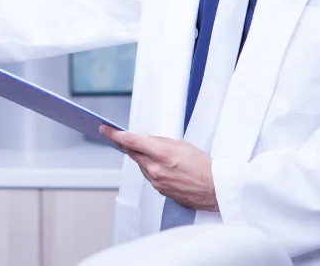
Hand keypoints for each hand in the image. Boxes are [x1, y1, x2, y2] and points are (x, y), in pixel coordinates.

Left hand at [100, 124, 218, 211]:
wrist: (215, 188)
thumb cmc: (202, 165)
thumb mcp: (181, 145)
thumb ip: (159, 141)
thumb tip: (143, 138)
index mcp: (161, 154)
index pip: (131, 141)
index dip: (114, 134)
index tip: (104, 129)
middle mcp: (155, 169)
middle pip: (133, 153)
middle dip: (129, 145)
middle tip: (121, 138)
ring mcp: (156, 182)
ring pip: (141, 165)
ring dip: (144, 158)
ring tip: (157, 154)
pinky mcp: (159, 190)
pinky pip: (149, 176)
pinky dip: (151, 168)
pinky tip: (163, 166)